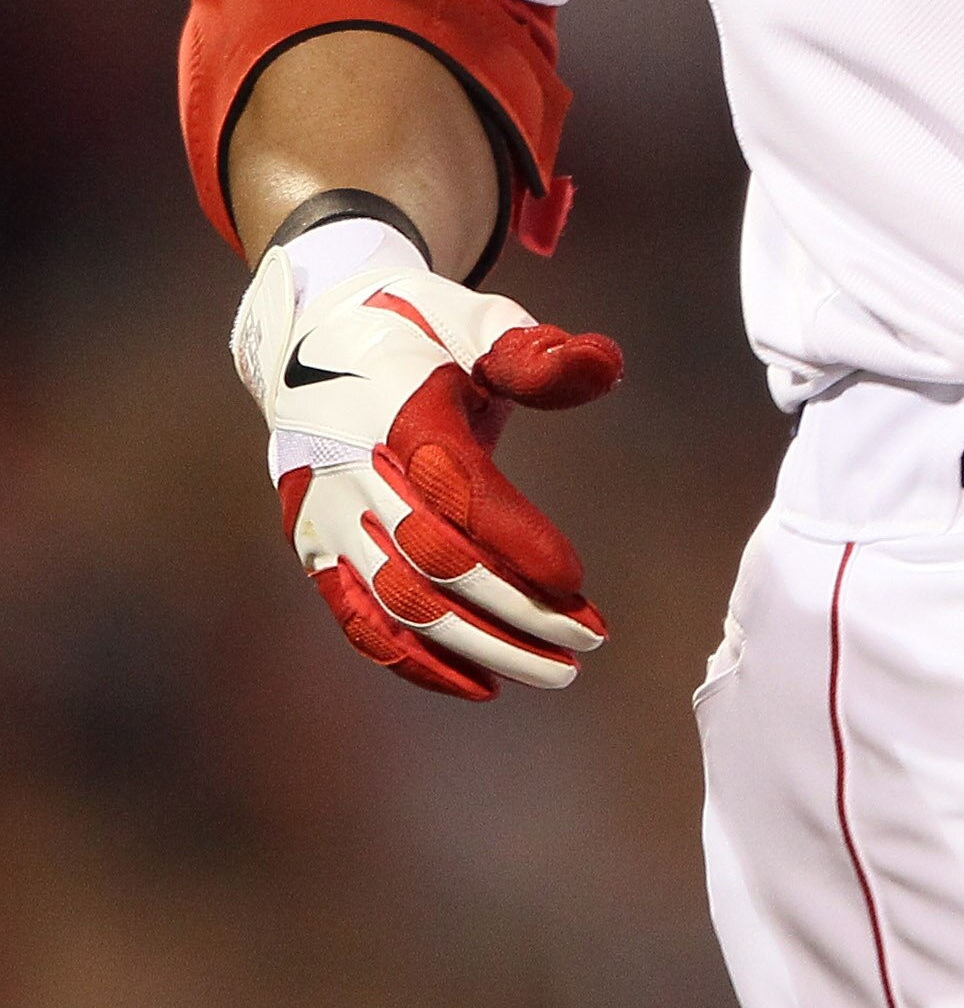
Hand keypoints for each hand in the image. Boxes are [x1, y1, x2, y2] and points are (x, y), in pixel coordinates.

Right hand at [232, 225, 621, 700]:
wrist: (313, 336)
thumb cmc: (420, 331)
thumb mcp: (476, 322)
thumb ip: (535, 353)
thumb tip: (606, 366)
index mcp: (398, 413)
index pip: (461, 493)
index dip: (518, 541)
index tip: (576, 580)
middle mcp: (354, 473)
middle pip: (437, 563)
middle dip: (517, 611)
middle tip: (589, 642)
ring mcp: (328, 518)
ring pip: (402, 605)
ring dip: (480, 648)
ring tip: (555, 671)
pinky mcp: (315, 549)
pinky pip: (360, 620)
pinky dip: (416, 663)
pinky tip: (480, 685)